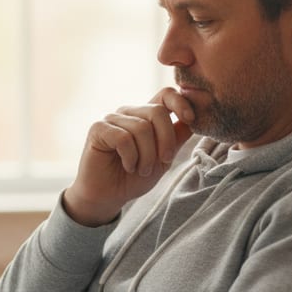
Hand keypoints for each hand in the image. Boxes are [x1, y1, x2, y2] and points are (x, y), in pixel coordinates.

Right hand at [63, 87, 194, 226]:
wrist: (108, 196)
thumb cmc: (134, 177)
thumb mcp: (163, 159)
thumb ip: (176, 138)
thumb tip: (193, 120)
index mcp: (146, 116)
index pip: (166, 95)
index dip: (181, 102)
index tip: (191, 119)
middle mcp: (130, 113)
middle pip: (157, 112)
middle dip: (165, 140)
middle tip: (163, 161)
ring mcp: (113, 119)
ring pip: (141, 128)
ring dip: (147, 156)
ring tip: (142, 170)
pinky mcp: (98, 128)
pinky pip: (123, 138)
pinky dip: (130, 157)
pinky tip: (128, 166)